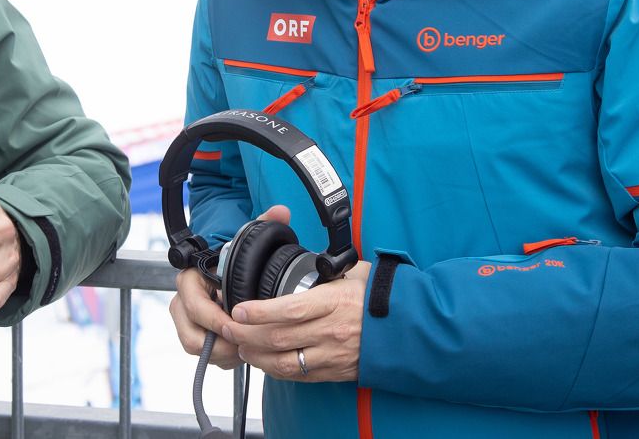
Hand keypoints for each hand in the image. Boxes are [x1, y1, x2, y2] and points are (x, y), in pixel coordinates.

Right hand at [167, 204, 291, 369]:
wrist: (224, 271)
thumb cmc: (233, 259)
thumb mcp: (247, 241)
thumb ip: (264, 224)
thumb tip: (282, 211)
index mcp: (189, 280)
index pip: (195, 308)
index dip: (216, 321)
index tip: (237, 324)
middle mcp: (182, 302)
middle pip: (192, 337)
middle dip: (221, 344)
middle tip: (246, 343)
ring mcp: (185, 321)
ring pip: (197, 349)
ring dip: (224, 352)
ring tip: (247, 347)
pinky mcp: (195, 335)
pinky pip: (205, 354)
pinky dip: (224, 356)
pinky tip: (243, 349)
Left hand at [223, 260, 370, 382]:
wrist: (410, 329)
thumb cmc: (380, 297)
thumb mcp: (354, 274)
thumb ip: (326, 271)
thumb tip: (305, 262)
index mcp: (334, 302)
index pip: (290, 310)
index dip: (259, 312)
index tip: (238, 310)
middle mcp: (331, 331)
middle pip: (279, 339)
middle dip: (246, 335)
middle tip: (228, 329)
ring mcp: (332, 355)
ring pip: (284, 362)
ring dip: (256, 356)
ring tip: (241, 346)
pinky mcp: (334, 372)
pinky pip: (299, 375)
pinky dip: (276, 370)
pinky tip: (264, 362)